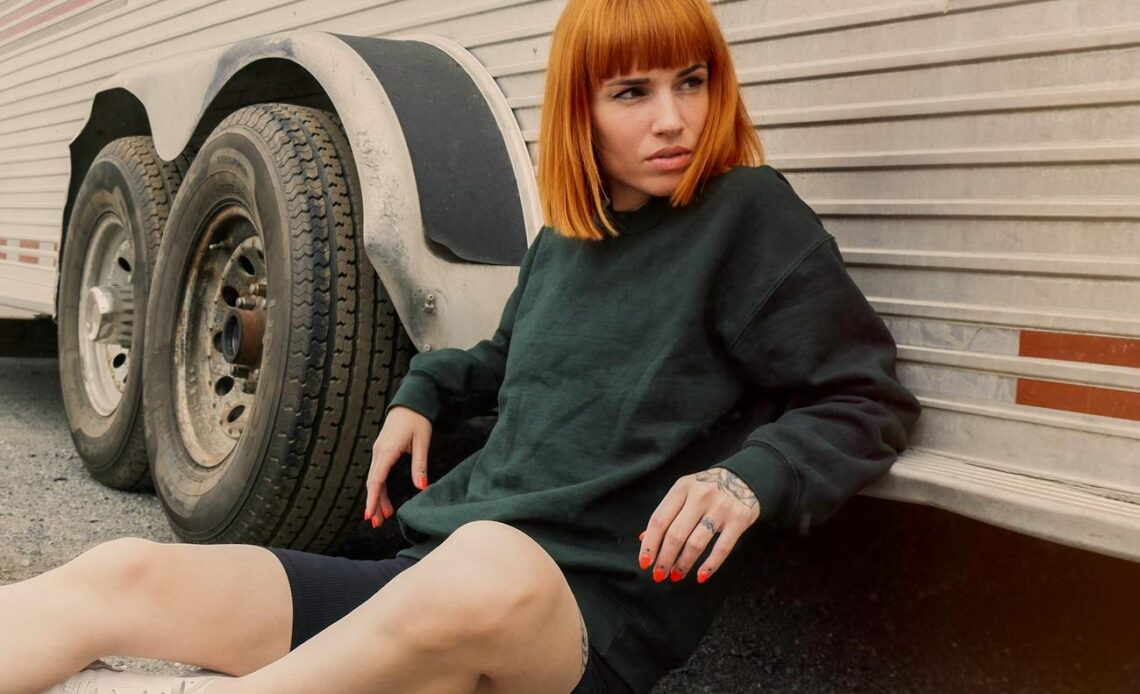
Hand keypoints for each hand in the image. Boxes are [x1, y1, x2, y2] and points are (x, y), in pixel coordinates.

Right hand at [364, 406, 432, 527]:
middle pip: (373, 483)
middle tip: (375, 523)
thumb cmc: (417, 420)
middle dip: (373, 504)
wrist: (410, 401)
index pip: (376, 479)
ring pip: (375, 479)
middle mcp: (379, 452)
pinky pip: (378, 472)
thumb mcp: (422, 442)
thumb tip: (421, 487)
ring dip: (378, 498)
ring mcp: (378, 451)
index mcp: (387, 450)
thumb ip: (420, 465)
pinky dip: (380, 487)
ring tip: (382, 517)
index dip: (373, 499)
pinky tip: (385, 500)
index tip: (369, 514)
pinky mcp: (382, 450)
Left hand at [638, 467, 760, 583]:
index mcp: (682, 488)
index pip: (659, 520)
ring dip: (683, 564)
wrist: (743, 478)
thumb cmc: (707, 489)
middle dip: (664, 559)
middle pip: (675, 534)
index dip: (649, 544)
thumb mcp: (684, 492)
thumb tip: (644, 539)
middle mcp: (700, 496)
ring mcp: (720, 508)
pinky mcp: (738, 520)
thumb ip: (666, 514)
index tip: (644, 562)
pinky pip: (721, 548)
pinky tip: (700, 576)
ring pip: (696, 543)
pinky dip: (710, 565)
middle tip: (659, 575)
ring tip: (676, 575)